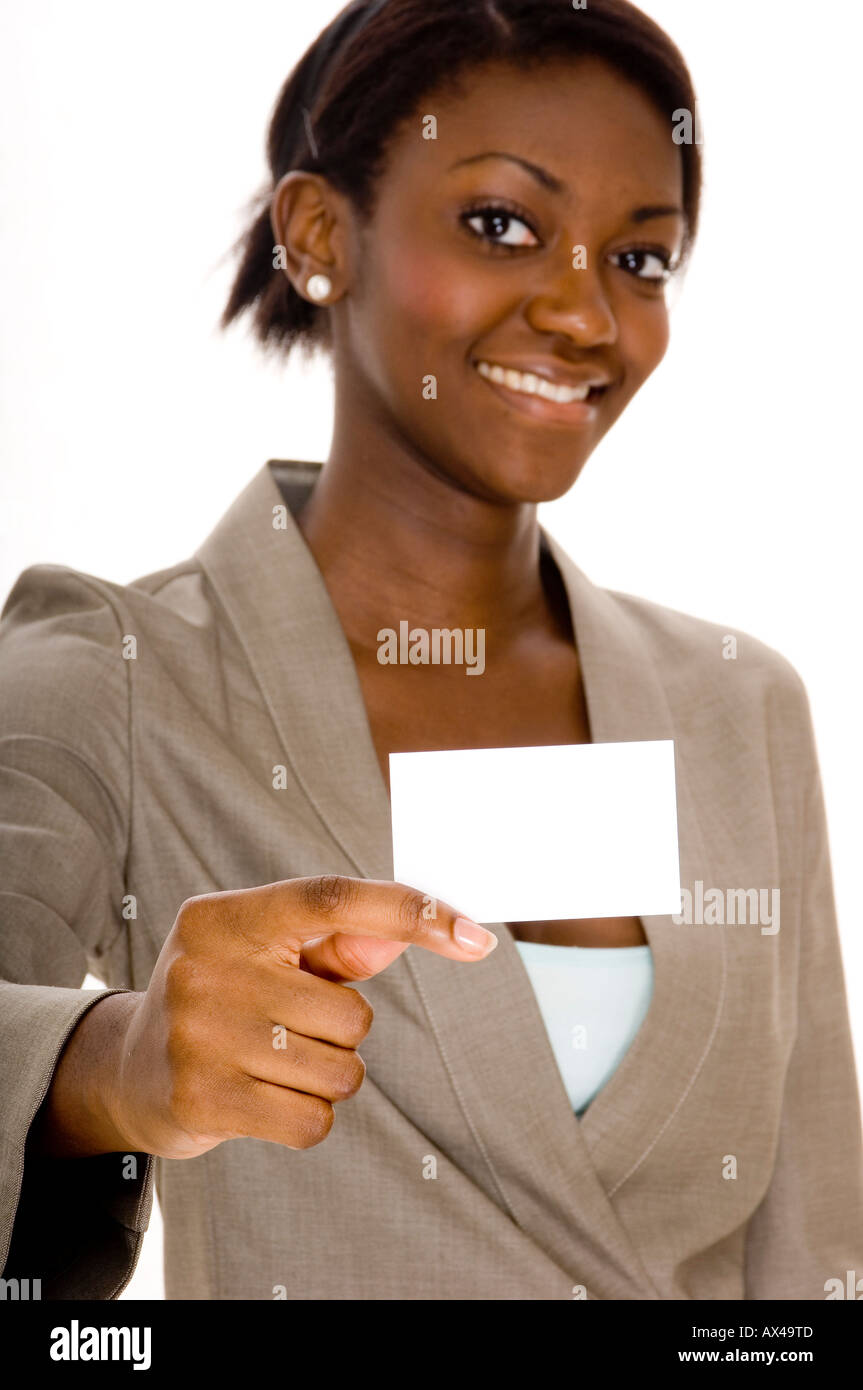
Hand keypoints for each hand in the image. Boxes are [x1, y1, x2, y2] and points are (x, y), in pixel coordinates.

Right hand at [104, 876, 496, 1157]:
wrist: (131, 1070)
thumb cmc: (227, 995)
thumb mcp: (270, 954)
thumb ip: (340, 942)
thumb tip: (403, 938)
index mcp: (227, 916)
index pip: (334, 899)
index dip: (411, 911)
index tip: (476, 937)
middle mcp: (207, 967)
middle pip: (351, 1013)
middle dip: (341, 1031)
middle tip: (287, 1027)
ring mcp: (199, 1035)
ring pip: (339, 1071)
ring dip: (325, 1076)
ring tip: (271, 1062)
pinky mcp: (201, 1099)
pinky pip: (313, 1122)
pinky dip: (307, 1118)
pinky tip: (264, 1099)